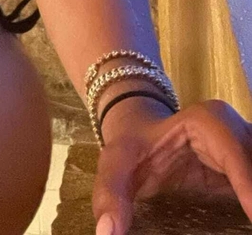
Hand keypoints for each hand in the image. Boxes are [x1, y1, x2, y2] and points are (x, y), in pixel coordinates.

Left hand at [93, 99, 251, 234]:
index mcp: (205, 122)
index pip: (234, 151)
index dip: (248, 183)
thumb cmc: (132, 145)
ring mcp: (247, 149)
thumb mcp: (115, 163)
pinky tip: (246, 221)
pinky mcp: (251, 168)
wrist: (142, 131)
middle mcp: (234, 130)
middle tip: (248, 224)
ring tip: (245, 222)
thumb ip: (110, 193)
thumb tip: (108, 232)